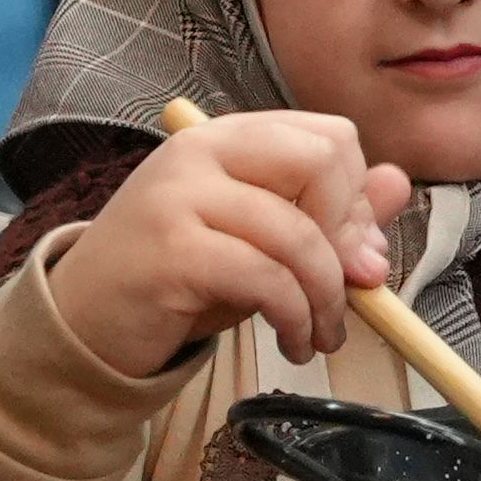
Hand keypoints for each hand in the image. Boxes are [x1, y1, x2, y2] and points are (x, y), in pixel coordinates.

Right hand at [46, 109, 412, 380]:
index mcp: (228, 137)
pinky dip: (294, 318)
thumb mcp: (260, 241)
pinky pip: (266, 278)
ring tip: (318, 337)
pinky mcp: (172, 250)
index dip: (357, 199)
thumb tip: (397, 184)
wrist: (83, 323)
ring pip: (299, 233)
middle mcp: (202, 152)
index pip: (330, 136)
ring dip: (326, 300)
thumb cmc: (176, 281)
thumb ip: (327, 212)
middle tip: (346, 292)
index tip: (353, 256)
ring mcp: (180, 196)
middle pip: (323, 160)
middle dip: (348, 235)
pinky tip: (290, 343)